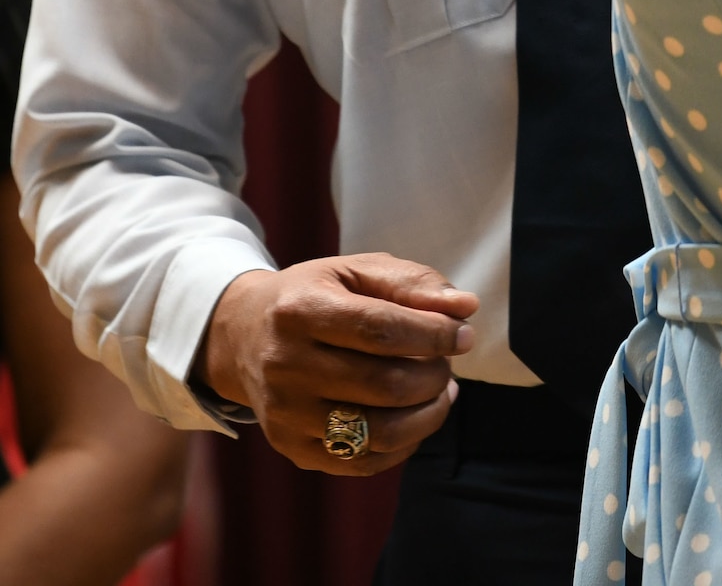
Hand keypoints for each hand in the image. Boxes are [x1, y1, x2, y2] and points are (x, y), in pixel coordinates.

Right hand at [200, 254, 478, 475]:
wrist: (245, 335)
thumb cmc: (314, 295)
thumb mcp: (356, 270)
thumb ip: (412, 282)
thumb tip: (465, 307)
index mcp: (301, 309)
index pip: (380, 329)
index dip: (432, 334)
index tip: (463, 334)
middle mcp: (285, 365)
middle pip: (382, 384)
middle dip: (433, 375)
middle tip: (448, 362)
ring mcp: (286, 414)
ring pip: (378, 431)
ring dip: (427, 414)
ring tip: (441, 390)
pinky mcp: (291, 448)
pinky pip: (361, 461)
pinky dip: (403, 445)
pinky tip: (415, 417)